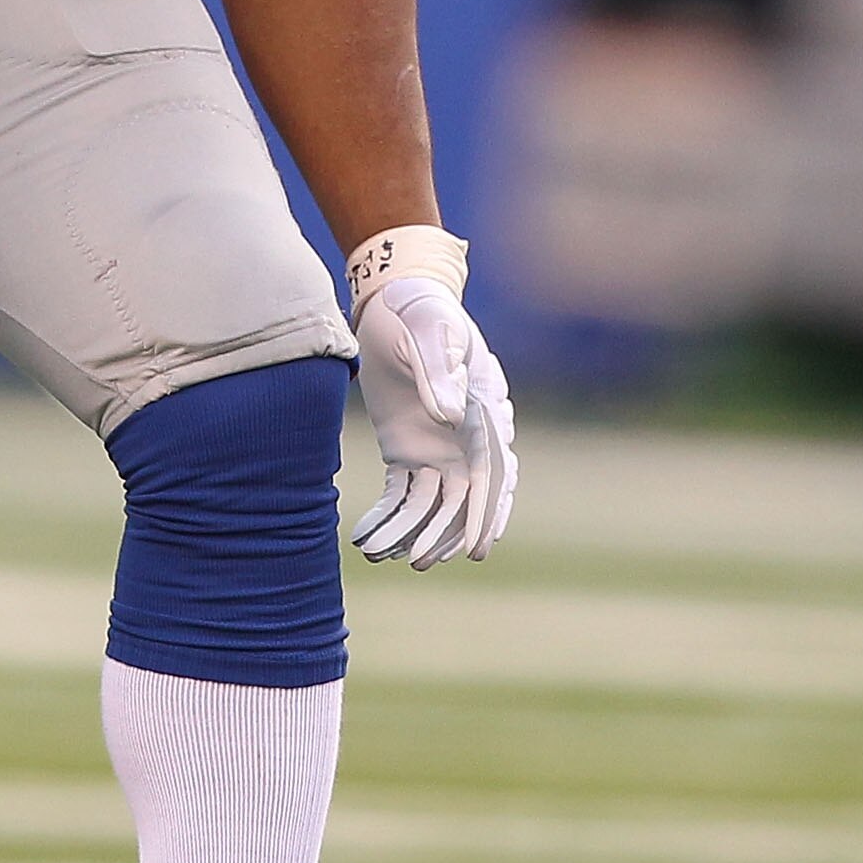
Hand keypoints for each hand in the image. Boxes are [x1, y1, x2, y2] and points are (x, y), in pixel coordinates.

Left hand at [350, 276, 516, 568]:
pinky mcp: (407, 449)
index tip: (478, 547)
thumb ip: (441, 371)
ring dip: (414, 531)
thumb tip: (451, 416)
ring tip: (386, 556)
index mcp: (483, 412)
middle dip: (445, 532)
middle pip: (464, 497)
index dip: (486, 511)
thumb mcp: (430, 332)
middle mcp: (466, 438)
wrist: (395, 300)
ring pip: (433, 503)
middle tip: (422, 562)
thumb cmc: (422, 311)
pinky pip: (403, 492)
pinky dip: (390, 517)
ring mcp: (438, 447)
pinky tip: (370, 538)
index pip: (492, 472)